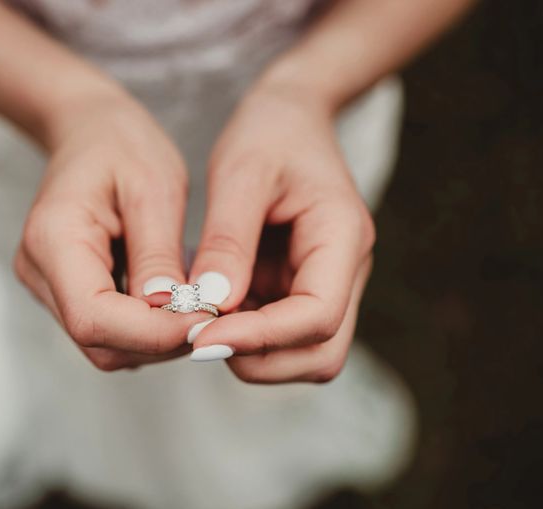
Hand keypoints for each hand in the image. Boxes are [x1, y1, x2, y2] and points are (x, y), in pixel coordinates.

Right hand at [15, 87, 208, 370]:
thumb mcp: (155, 186)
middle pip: (98, 340)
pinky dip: (147, 329)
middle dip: (161, 339)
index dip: (154, 332)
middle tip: (214, 312)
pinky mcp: (66, 293)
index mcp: (53, 238)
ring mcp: (47, 287)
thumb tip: (176, 315)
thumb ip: (160, 254)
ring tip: (198, 303)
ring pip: (104, 345)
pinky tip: (176, 301)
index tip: (210, 318)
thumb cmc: (121, 145)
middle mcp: (39, 272)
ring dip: (158, 338)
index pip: (94, 317)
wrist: (89, 130)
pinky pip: (108, 332)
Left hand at [188, 82, 375, 382]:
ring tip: (201, 317)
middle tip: (197, 337)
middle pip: (320, 354)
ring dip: (251, 351)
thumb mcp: (240, 173)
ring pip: (302, 354)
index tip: (202, 338)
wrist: (291, 117)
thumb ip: (229, 240)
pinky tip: (209, 305)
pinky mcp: (299, 289)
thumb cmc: (270, 134)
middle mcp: (346, 272)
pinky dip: (243, 334)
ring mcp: (325, 284)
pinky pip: (278, 334)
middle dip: (260, 358)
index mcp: (343, 238)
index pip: (318, 317)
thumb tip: (214, 306)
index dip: (262, 338)